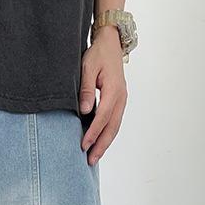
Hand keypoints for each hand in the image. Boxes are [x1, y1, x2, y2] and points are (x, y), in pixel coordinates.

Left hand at [79, 26, 127, 165]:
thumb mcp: (87, 67)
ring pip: (114, 127)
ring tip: (94, 157)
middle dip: (101, 145)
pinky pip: (114, 122)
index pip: (102, 117)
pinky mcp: (119, 101)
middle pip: (112, 127)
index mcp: (114, 90)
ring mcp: (122, 100)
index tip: (83, 145)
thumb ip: (85, 89)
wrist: (110, 43)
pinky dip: (106, 134)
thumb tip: (84, 110)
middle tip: (90, 160)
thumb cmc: (97, 54)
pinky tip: (98, 143)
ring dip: (104, 143)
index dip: (93, 133)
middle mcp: (121, 98)